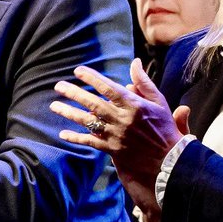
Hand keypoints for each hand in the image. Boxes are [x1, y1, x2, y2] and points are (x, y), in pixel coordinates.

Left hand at [50, 59, 186, 221]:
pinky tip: (63, 133)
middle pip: (93, 103)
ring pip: (88, 122)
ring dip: (69, 113)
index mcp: (134, 105)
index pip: (108, 87)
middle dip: (74, 93)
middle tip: (58, 86)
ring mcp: (115, 135)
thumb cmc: (164, 127)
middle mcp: (122, 119)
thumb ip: (144, 82)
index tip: (78, 71)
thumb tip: (135, 62)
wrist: (169, 159)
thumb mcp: (158, 101)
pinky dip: (76, 138)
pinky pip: (91, 142)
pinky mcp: (112, 149)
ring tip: (54, 106)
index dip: (92, 78)